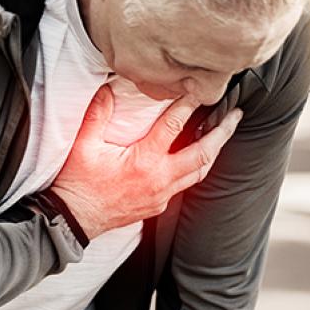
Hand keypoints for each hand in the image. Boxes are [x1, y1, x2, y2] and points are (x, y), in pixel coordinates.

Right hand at [50, 84, 242, 239]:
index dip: (188, 104)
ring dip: (213, 152)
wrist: (73, 220)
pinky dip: (195, 169)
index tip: (198, 89)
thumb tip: (108, 88)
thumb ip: (99, 114)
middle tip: (236, 115)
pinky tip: (195, 160)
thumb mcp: (84, 145)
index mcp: (145, 160)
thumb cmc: (78, 184)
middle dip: (223, 133)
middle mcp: (160, 179)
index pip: (175, 125)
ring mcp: (161, 195)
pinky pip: (184, 185)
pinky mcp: (156, 206)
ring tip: (223, 135)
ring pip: (198, 172)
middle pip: (203, 154)